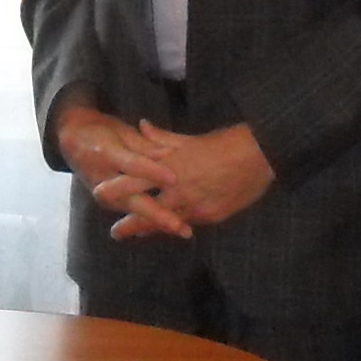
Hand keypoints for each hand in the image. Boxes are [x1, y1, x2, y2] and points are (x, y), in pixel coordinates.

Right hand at [55, 103, 192, 241]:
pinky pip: (133, 214)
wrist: (73, 142)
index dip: (153, 172)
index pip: (133, 166)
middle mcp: (103, 181)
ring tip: (184, 231)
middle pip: (133, 200)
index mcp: (106, 154)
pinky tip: (174, 229)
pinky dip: (153, 223)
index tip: (174, 178)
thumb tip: (169, 153)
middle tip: (180, 227)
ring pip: (135, 212)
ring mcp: (106, 197)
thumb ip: (145, 144)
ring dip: (159, 223)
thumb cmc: (101, 132)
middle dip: (158, 215)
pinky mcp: (111, 204)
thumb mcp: (121, 131)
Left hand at [125, 121, 273, 230]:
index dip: (116, 189)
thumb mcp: (190, 138)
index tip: (99, 193)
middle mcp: (179, 190)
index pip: (135, 180)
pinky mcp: (212, 216)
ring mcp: (195, 206)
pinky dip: (177, 226)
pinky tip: (172, 230)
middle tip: (115, 233)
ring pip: (167, 223)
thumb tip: (141, 125)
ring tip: (137, 234)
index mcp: (171, 167)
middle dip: (129, 224)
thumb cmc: (226, 142)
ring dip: (151, 229)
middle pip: (147, 212)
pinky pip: (189, 224)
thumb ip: (162, 138)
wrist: (261, 156)